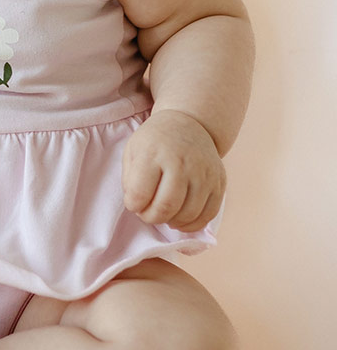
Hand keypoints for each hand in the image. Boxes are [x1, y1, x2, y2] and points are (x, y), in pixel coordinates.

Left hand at [121, 109, 224, 231]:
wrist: (189, 125)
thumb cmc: (155, 141)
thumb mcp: (133, 151)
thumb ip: (130, 180)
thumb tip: (137, 206)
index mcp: (153, 153)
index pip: (140, 193)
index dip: (133, 205)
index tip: (133, 203)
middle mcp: (181, 162)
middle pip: (166, 206)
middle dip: (151, 217)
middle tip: (146, 213)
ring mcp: (203, 173)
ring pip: (188, 214)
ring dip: (171, 222)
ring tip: (162, 213)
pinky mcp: (219, 183)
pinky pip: (208, 215)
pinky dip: (192, 224)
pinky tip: (180, 219)